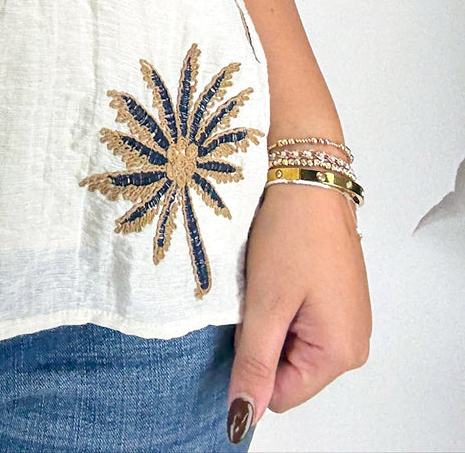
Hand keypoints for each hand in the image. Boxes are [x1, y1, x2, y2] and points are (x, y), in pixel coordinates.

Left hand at [225, 184, 370, 441]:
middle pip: (288, 370)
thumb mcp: (266, 303)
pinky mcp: (337, 299)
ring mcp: (347, 320)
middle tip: (258, 296)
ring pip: (290, 344)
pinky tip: (277, 275)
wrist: (307, 177)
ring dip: (271, 320)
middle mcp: (352, 343)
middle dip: (263, 340)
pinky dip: (281, 304)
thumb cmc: (292, 234)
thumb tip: (244, 418)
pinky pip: (300, 321)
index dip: (253, 364)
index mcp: (340, 353)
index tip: (245, 322)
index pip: (282, 393)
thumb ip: (255, 364)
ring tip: (268, 282)